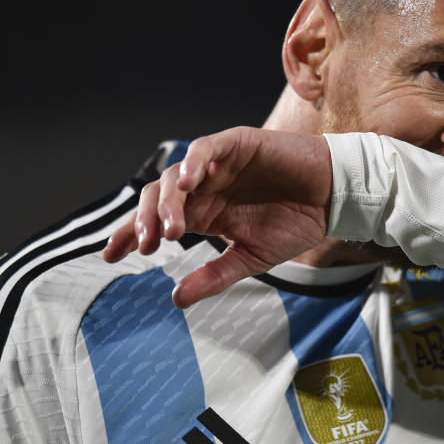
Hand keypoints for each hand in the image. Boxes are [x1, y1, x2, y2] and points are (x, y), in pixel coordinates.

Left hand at [103, 127, 332, 306]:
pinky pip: (205, 148)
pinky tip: (189, 183)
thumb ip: (214, 275)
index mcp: (203, 213)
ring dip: (168, 202)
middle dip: (144, 222)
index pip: (156, 221)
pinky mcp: (237, 144)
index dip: (131, 234)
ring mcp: (218, 164)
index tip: (111, 256)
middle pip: (157, 198)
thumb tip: (176, 299)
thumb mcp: (250, 259)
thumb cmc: (295, 224)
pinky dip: (193, 162)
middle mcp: (204, 187)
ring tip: (173, 230)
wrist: (332, 199)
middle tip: (147, 247)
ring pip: (175, 175)